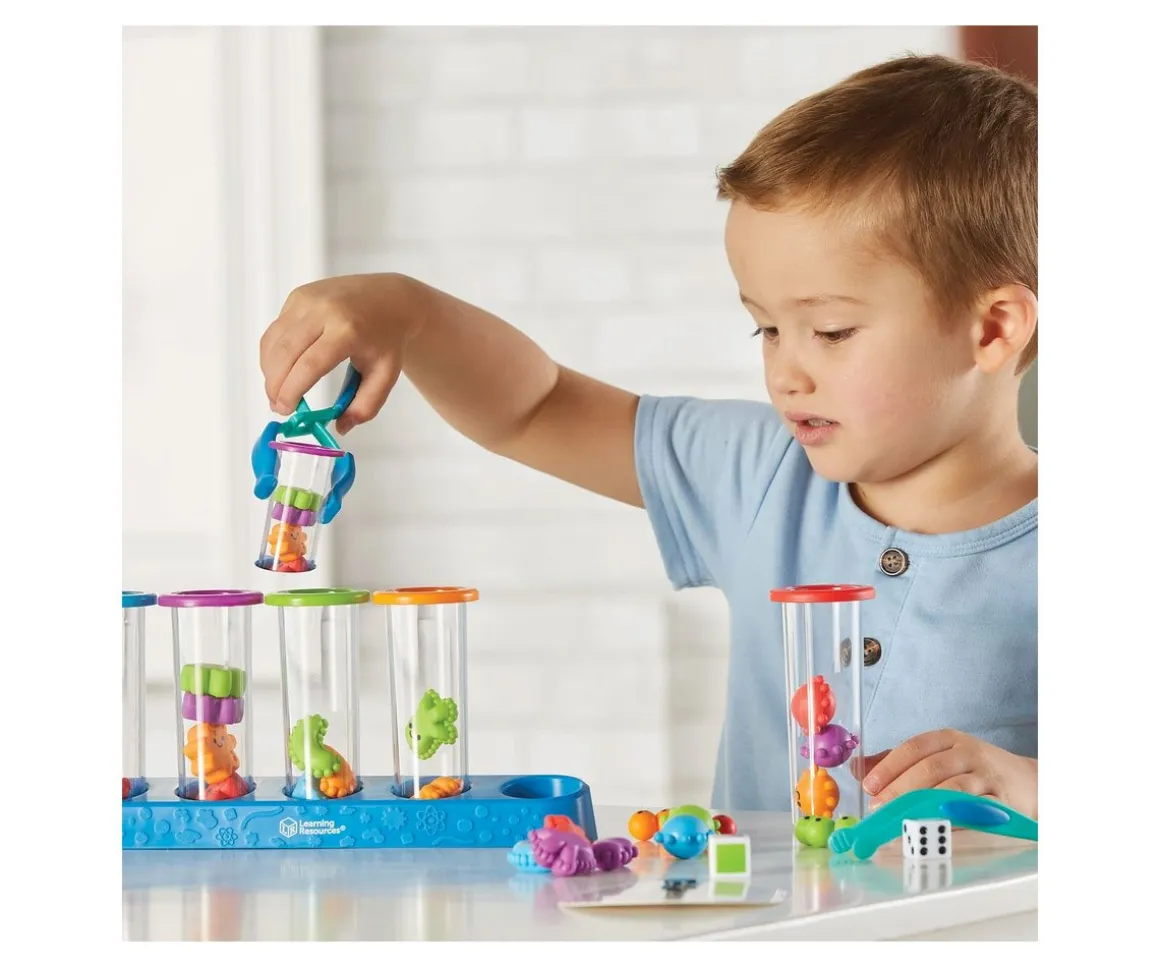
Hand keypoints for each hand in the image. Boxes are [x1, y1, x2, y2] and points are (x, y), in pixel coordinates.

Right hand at [259, 273, 423, 433]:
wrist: (390, 298)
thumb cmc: (387, 339)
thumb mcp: (385, 375)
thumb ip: (366, 406)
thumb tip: (340, 427)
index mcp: (348, 330)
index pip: (311, 364)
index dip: (292, 390)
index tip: (286, 410)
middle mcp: (324, 310)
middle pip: (285, 353)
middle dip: (275, 385)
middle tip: (278, 407)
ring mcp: (307, 300)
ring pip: (274, 341)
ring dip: (269, 371)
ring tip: (278, 392)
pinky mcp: (298, 296)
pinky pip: (276, 330)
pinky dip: (273, 354)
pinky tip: (281, 370)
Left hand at [853, 728, 1037, 819]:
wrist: (1031, 784)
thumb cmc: (976, 772)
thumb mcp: (940, 759)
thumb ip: (900, 763)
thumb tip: (858, 769)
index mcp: (947, 740)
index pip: (913, 747)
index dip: (889, 766)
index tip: (868, 785)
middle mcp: (968, 753)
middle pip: (929, 768)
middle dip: (900, 788)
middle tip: (879, 807)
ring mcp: (987, 776)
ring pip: (952, 790)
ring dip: (922, 806)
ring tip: (900, 820)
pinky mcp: (1003, 802)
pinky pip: (976, 812)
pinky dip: (953, 821)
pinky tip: (935, 829)